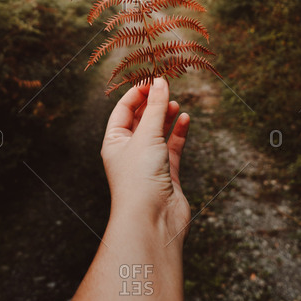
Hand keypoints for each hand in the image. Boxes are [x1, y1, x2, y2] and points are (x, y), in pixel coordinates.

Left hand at [101, 77, 190, 244]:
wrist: (152, 221)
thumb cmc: (140, 179)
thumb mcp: (147, 136)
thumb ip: (157, 107)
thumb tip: (161, 81)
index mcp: (114, 141)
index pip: (124, 109)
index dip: (138, 92)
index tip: (155, 79)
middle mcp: (129, 151)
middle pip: (141, 119)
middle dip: (153, 102)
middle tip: (167, 87)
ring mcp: (148, 162)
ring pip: (158, 132)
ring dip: (166, 116)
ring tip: (175, 103)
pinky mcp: (167, 172)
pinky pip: (173, 146)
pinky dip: (179, 132)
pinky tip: (185, 119)